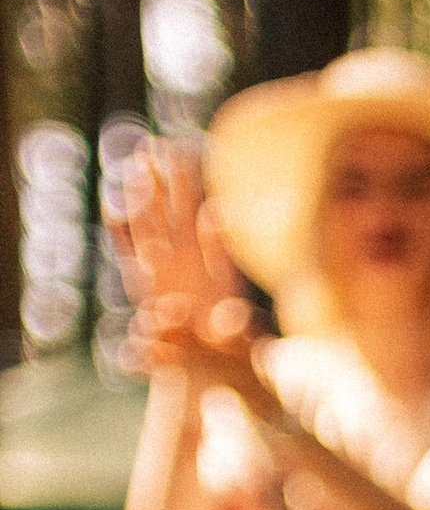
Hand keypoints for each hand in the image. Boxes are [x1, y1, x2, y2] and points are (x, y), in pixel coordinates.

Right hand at [113, 140, 256, 383]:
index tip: (195, 162)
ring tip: (137, 162)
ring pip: (150, 222)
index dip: (200, 195)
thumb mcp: (233, 334)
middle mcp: (186, 262)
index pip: (206, 224)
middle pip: (175, 212)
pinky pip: (127, 251)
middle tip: (160, 144)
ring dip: (143, 193)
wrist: (201, 364)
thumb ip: (233, 323)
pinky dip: (119, 231)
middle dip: (167, 179)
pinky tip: (112, 207)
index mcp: (213, 267)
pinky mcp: (141, 282)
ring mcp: (162, 269)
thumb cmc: (224, 348)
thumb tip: (236, 315)